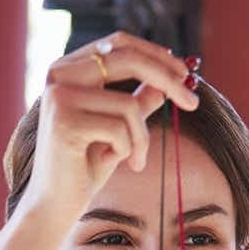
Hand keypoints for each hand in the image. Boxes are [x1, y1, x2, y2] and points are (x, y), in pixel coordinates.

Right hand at [18, 31, 199, 230]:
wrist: (55, 206)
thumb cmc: (85, 168)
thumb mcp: (119, 129)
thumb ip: (138, 101)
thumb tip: (169, 80)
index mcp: (67, 69)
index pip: (118, 43)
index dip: (156, 54)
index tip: (185, 73)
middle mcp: (58, 76)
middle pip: (127, 59)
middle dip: (168, 80)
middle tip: (193, 103)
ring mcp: (58, 98)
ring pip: (128, 104)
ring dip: (142, 138)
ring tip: (136, 161)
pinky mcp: (64, 124)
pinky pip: (120, 129)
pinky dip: (128, 150)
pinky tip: (112, 164)